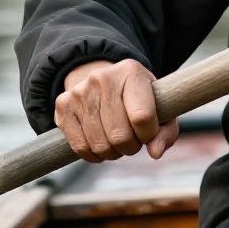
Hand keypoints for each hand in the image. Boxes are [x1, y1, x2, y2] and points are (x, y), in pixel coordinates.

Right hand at [55, 59, 180, 162]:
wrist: (103, 81)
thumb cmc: (137, 100)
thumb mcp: (160, 108)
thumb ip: (165, 132)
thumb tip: (155, 153)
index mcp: (131, 72)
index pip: (142, 116)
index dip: (148, 134)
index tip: (148, 132)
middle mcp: (102, 78)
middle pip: (120, 135)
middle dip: (130, 147)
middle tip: (132, 139)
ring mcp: (80, 91)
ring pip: (100, 145)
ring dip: (112, 152)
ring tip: (116, 141)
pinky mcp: (63, 105)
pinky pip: (80, 147)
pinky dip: (93, 155)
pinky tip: (100, 144)